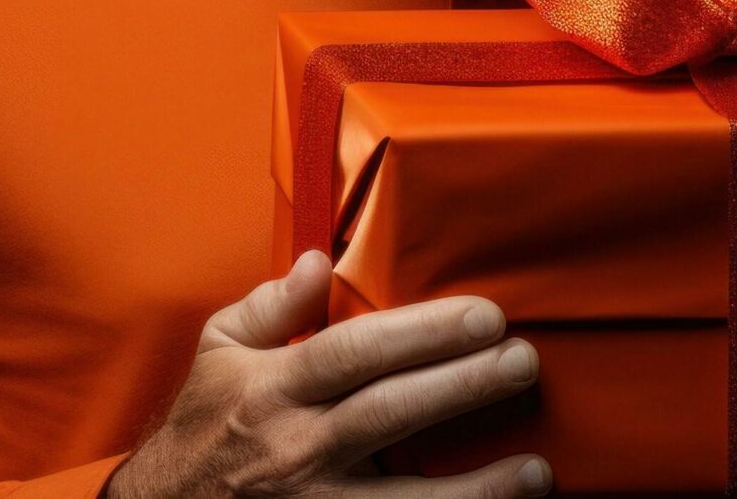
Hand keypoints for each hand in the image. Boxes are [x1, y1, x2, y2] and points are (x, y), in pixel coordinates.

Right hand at [107, 249, 550, 498]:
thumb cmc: (201, 431)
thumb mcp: (217, 354)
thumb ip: (272, 307)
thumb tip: (319, 261)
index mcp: (273, 390)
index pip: (354, 352)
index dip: (423, 332)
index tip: (484, 315)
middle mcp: (295, 449)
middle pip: (390, 412)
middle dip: (463, 387)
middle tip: (523, 362)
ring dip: (476, 489)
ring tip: (535, 471)